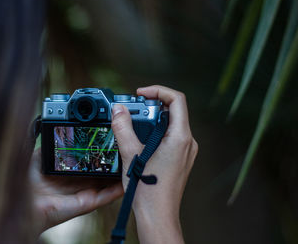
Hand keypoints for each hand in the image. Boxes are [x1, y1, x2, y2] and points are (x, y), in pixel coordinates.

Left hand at [30, 149, 122, 234]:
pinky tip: (126, 181)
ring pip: (107, 184)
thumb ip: (52, 144)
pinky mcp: (86, 202)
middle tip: (124, 149)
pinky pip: (106, 196)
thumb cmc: (28, 181)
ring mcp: (84, 193)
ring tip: (130, 162)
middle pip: (101, 173)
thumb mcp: (40, 155)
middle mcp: (78, 183)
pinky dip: (117, 190)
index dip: (99, 153)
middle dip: (112, 163)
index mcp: (69, 172)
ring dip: (119, 175)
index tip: (109, 141)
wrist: (25, 200)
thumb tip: (58, 129)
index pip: (88, 162)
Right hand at [111, 85, 197, 243]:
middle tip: (132, 110)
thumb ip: (123, 127)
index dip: (158, 90)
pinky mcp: (180, 160)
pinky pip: (170, 138)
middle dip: (151, 106)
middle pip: (173, 111)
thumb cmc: (148, 189)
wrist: (157, 216)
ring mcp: (186, 152)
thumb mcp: (130, 153)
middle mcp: (187, 143)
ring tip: (133, 126)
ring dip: (152, 120)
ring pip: (171, 125)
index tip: (140, 93)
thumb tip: (118, 109)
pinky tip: (139, 142)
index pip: (176, 99)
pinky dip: (155, 133)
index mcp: (180, 137)